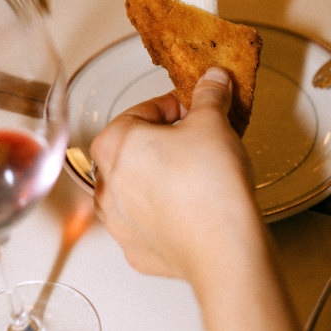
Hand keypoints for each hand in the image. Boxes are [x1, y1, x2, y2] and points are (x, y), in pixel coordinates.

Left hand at [91, 67, 258, 284]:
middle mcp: (105, 185)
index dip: (173, 108)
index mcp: (113, 145)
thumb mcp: (213, 122)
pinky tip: (194, 208)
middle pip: (134, 150)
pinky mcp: (137, 251)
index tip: (193, 111)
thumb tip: (213, 80)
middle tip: (198, 140)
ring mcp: (118, 223)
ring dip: (161, 178)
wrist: (224, 247)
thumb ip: (209, 95)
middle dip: (164, 142)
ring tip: (196, 176)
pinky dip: (167, 213)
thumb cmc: (209, 185)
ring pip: (137, 188)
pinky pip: (148, 222)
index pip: (141, 112)